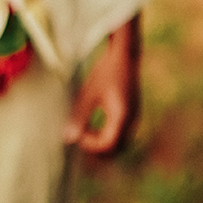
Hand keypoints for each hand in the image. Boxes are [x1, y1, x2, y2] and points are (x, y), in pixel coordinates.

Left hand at [63, 16, 140, 155]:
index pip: (107, 144)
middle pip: (115, 148)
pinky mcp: (133, 112)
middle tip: (80, 138)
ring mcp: (134, 117)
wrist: (125, 54)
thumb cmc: (106, 71)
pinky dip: (108, 135)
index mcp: (121, 117)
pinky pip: (122, 133)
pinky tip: (95, 125)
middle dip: (97, 148)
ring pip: (120, 142)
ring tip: (86, 132)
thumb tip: (68, 138)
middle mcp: (131, 120)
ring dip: (103, 142)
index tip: (77, 133)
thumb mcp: (89, 93)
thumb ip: (79, 116)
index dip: (90, 145)